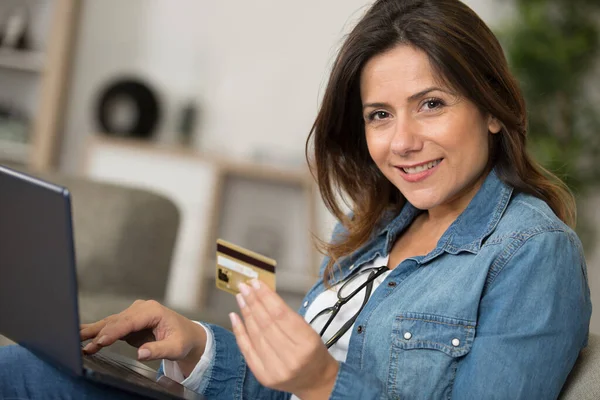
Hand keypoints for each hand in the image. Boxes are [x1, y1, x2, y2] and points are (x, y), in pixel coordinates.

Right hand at [80, 300, 205, 375]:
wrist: (187, 335)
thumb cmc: (183, 340)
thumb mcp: (176, 348)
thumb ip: (158, 350)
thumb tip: (141, 354)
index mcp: (153, 311)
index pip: (129, 321)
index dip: (114, 331)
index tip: (100, 341)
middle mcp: (141, 309)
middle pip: (116, 320)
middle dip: (98, 332)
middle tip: (81, 342)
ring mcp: (133, 314)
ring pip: (110, 323)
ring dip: (93, 332)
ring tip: (75, 339)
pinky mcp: (128, 322)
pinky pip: (111, 328)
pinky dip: (97, 333)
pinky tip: (82, 336)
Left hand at [230, 280, 338, 399]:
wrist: (315, 381)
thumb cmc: (313, 352)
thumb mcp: (310, 331)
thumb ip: (288, 316)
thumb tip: (263, 295)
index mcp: (306, 343)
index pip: (281, 315)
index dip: (266, 297)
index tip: (256, 283)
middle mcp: (291, 357)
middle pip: (266, 324)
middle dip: (253, 302)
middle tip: (244, 286)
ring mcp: (275, 369)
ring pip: (256, 335)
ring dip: (246, 313)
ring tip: (240, 297)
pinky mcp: (263, 376)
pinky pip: (247, 350)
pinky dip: (239, 332)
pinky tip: (235, 316)